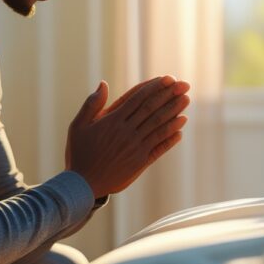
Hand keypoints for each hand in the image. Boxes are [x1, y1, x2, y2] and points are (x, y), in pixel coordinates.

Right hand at [64, 76, 189, 198]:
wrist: (83, 184)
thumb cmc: (79, 153)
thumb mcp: (78, 126)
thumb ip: (91, 104)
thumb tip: (103, 84)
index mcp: (112, 120)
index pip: (138, 98)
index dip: (154, 87)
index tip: (168, 78)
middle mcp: (126, 132)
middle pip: (152, 109)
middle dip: (169, 95)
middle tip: (184, 85)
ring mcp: (135, 147)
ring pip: (158, 126)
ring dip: (174, 112)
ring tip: (186, 100)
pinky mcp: (140, 162)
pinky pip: (159, 148)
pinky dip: (170, 138)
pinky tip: (180, 129)